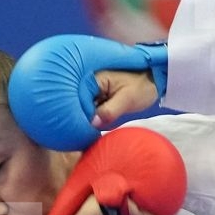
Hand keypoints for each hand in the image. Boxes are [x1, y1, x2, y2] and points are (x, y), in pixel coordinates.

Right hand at [8, 35, 168, 149]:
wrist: (154, 80)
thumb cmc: (142, 86)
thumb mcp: (129, 99)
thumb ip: (111, 110)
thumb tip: (93, 122)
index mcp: (93, 78)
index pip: (76, 100)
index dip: (74, 117)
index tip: (67, 132)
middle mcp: (87, 83)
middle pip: (71, 103)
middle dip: (67, 117)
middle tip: (60, 135)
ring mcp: (90, 90)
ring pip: (76, 108)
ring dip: (73, 119)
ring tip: (64, 134)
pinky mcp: (94, 97)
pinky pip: (84, 109)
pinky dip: (82, 119)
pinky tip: (78, 131)